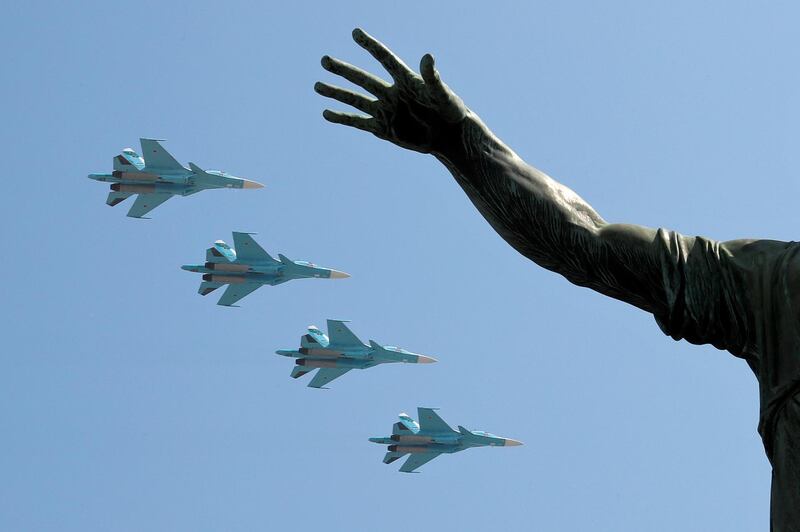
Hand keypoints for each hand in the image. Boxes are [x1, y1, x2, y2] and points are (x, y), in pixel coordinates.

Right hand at [316, 28, 467, 153]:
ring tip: (317, 85)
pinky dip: (342, 118)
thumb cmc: (450, 110)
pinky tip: (326, 113)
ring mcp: (385, 111)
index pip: (385, 59)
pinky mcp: (383, 129)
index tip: (356, 33)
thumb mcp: (443, 93)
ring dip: (336, 93)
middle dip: (343, 70)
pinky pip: (358, 122)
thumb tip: (428, 56)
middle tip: (324, 60)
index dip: (371, 46)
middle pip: (362, 79)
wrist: (449, 135)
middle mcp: (391, 93)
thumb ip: (433, 76)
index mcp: (405, 80)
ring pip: (355, 100)